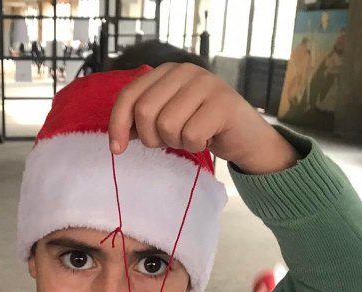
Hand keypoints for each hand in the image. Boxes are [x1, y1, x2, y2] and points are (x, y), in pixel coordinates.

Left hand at [107, 63, 298, 174]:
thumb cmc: (201, 128)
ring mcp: (206, 83)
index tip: (117, 149)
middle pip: (145, 111)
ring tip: (191, 137)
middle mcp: (185, 71)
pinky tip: (207, 140)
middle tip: (170, 141)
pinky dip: (196, 146)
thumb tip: (117, 138)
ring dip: (176, 142)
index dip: (118, 124)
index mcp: (166, 72)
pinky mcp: (223, 103)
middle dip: (151, 137)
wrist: (245, 137)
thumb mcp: (167, 121)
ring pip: (167, 125)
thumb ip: (142, 121)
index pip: (129, 96)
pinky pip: (191, 135)